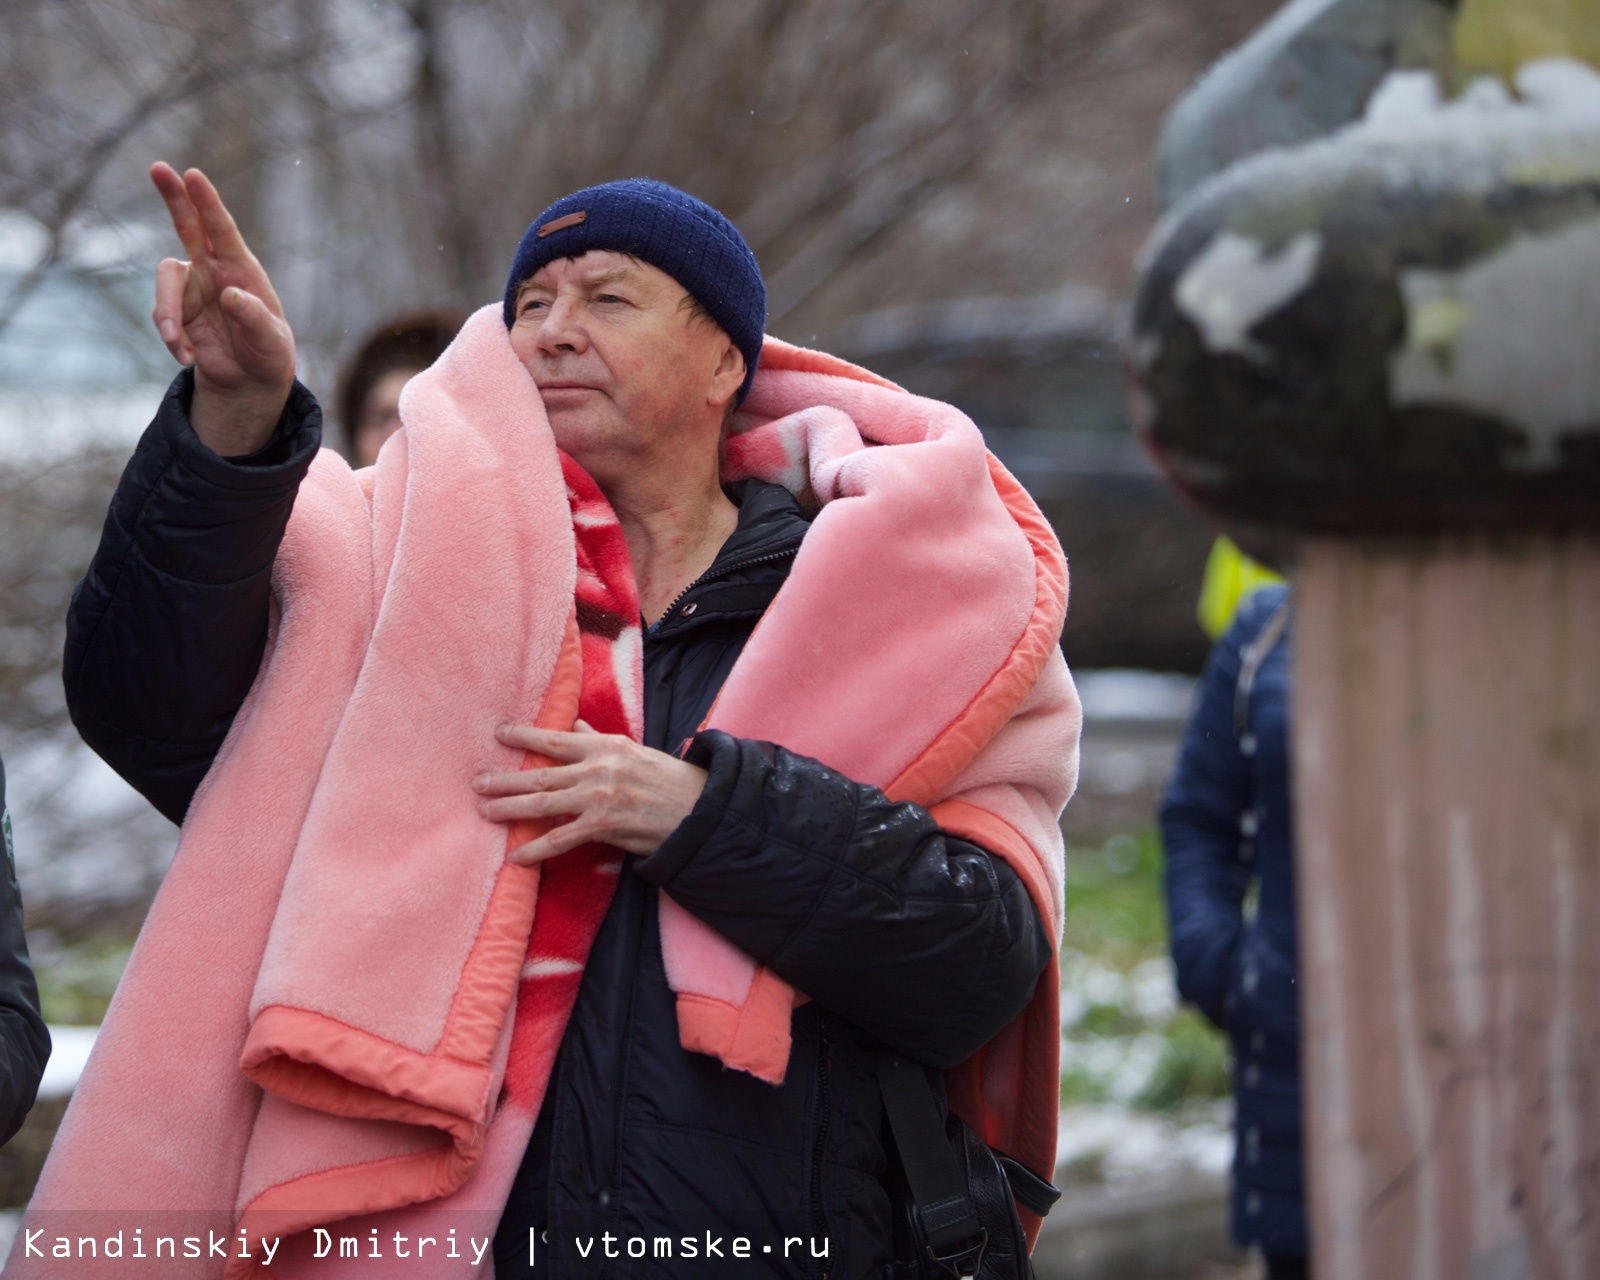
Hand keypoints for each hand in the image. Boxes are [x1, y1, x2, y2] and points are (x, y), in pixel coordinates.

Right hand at [149, 162, 295, 455]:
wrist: (251, 381)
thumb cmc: (269, 351)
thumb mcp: (271, 339)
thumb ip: (254, 317)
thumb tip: (229, 296)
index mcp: (240, 268)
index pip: (222, 230)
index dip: (207, 203)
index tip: (193, 175)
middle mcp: (212, 271)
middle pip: (187, 226)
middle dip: (173, 197)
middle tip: (158, 166)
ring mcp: (190, 290)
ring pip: (165, 284)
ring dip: (166, 313)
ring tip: (177, 343)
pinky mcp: (175, 313)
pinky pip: (163, 319)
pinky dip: (172, 340)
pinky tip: (188, 357)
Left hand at [473, 721, 708, 865]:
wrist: (694, 808)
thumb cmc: (664, 778)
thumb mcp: (631, 750)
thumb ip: (598, 737)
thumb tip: (574, 721)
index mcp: (603, 746)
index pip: (555, 738)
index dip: (524, 735)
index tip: (498, 732)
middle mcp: (596, 769)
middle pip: (539, 773)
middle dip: (504, 779)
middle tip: (478, 782)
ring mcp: (598, 798)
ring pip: (542, 803)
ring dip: (509, 808)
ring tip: (485, 811)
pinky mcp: (603, 826)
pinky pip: (560, 838)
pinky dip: (536, 847)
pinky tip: (517, 855)